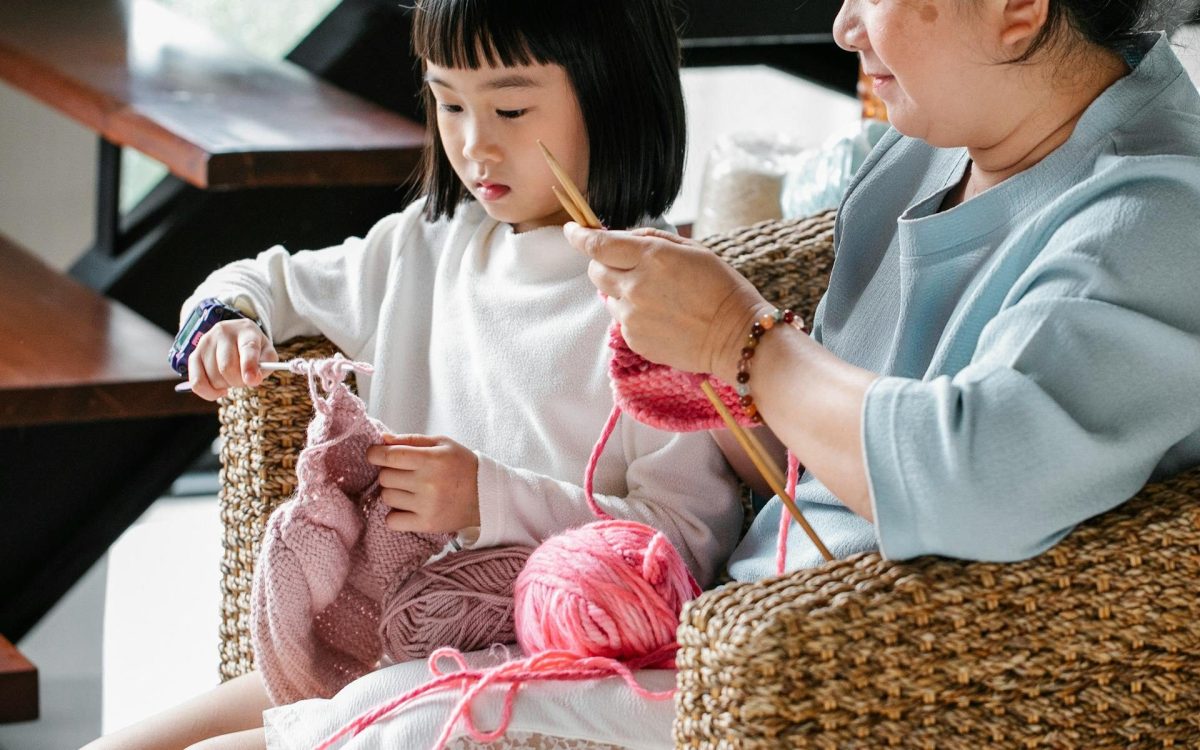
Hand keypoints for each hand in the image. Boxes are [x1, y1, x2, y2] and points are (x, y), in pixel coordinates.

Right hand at [186, 319, 277, 400]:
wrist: (236, 336)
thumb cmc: (254, 349)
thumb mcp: (267, 353)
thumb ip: (266, 366)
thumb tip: (253, 379)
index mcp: (247, 331)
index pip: (247, 348)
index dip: (249, 365)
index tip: (253, 381)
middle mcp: (223, 333)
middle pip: (227, 366)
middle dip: (239, 381)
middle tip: (245, 380)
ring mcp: (205, 343)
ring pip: (213, 377)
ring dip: (226, 386)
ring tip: (232, 376)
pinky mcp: (194, 355)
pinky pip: (197, 383)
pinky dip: (209, 392)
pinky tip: (220, 389)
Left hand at [366, 434, 480, 533]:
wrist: (486, 495)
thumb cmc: (463, 466)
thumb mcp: (442, 444)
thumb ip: (411, 440)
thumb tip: (382, 439)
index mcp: (431, 460)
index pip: (388, 456)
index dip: (375, 453)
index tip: (376, 454)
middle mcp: (427, 483)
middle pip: (385, 477)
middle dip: (390, 472)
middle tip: (405, 473)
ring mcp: (426, 506)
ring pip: (386, 497)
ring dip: (393, 492)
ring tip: (410, 490)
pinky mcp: (426, 524)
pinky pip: (392, 521)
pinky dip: (395, 515)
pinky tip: (408, 508)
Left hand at [565, 223, 768, 380]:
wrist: (736, 337)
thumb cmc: (720, 288)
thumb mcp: (692, 250)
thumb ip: (651, 240)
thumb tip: (622, 237)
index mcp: (651, 256)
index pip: (597, 244)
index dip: (579, 235)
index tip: (571, 230)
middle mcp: (635, 285)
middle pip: (595, 270)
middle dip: (603, 263)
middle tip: (626, 265)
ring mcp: (632, 316)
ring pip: (607, 296)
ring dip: (621, 290)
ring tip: (656, 296)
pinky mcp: (634, 339)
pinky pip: (621, 320)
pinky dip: (633, 313)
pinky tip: (662, 316)